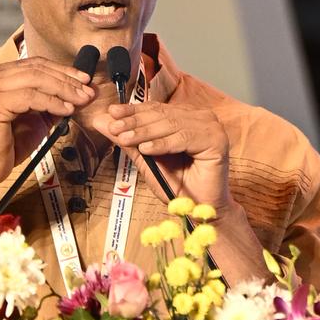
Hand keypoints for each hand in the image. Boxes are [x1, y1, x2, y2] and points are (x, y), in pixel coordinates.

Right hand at [0, 57, 96, 189]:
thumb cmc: (7, 144)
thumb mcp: (35, 118)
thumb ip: (51, 102)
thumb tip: (78, 92)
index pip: (36, 64)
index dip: (62, 70)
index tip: (84, 79)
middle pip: (37, 68)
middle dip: (67, 79)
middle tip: (88, 89)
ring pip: (36, 79)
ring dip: (63, 89)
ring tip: (81, 99)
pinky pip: (30, 97)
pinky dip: (52, 102)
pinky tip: (66, 110)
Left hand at [92, 100, 232, 210]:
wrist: (200, 210)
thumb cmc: (178, 185)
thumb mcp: (147, 159)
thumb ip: (128, 139)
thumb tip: (101, 120)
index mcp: (187, 116)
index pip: (155, 109)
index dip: (132, 111)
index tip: (111, 112)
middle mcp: (201, 117)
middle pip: (162, 115)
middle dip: (135, 122)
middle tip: (114, 127)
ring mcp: (212, 127)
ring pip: (171, 125)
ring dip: (145, 132)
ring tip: (125, 138)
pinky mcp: (217, 141)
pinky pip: (184, 138)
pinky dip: (163, 144)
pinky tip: (146, 148)